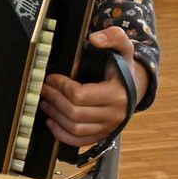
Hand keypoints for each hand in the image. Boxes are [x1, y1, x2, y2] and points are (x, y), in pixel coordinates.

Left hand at [38, 27, 146, 147]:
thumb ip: (113, 37)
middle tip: (42, 89)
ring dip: (54, 116)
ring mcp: (109, 128)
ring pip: (75, 128)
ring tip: (44, 103)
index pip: (80, 95)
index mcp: (118, 95)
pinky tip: (51, 122)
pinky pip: (79, 141)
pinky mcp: (102, 135)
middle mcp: (115, 115)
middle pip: (74, 113)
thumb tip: (95, 39)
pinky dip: (62, 134)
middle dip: (53, 100)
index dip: (60, 86)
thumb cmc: (123, 67)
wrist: (135, 87)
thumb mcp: (123, 48)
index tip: (51, 78)